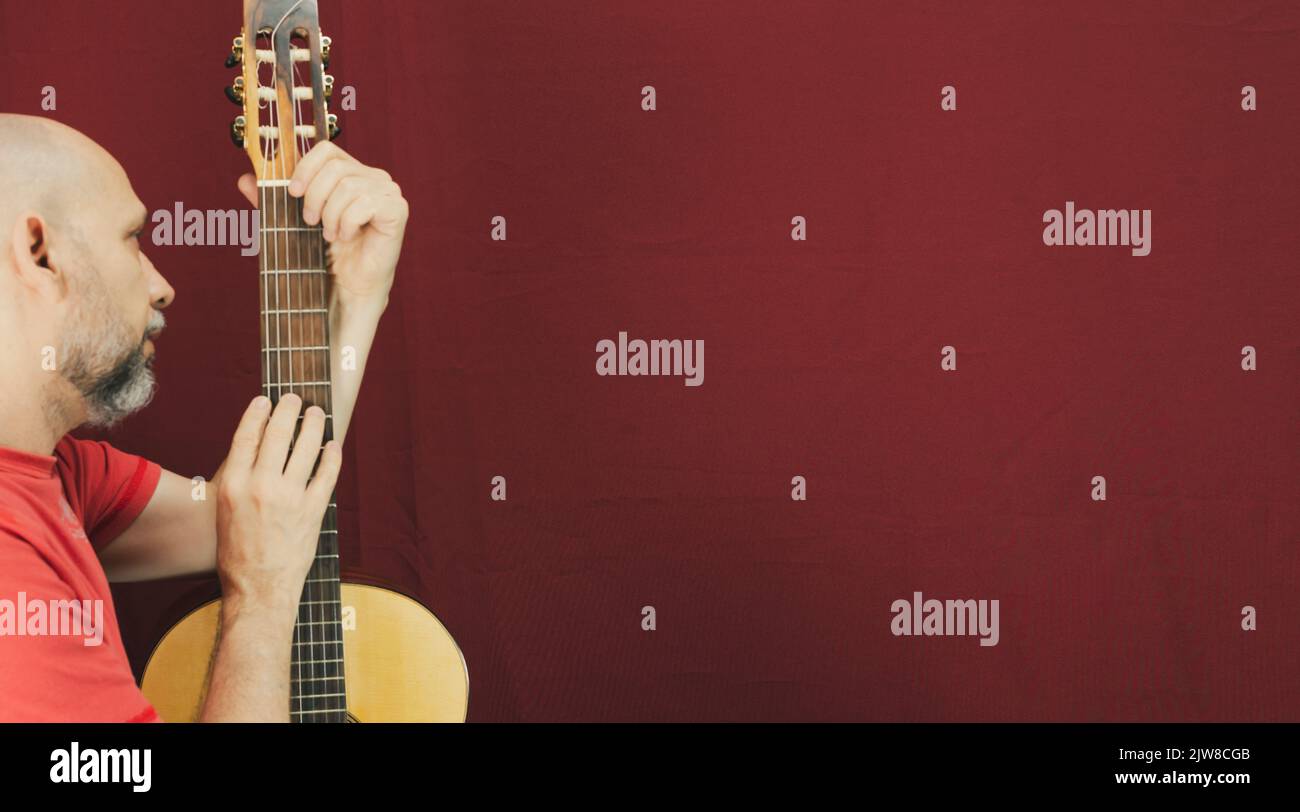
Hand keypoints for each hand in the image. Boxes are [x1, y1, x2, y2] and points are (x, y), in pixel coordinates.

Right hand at [215, 394, 341, 612]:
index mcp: (234, 485)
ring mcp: (289, 497)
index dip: (257, 413)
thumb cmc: (238, 552)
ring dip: (313, 424)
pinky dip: (332, 456)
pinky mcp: (313, 510)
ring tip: (316, 413)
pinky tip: (332, 445)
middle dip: (288, 410)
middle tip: (294, 399)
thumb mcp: (225, 511)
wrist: (259, 588)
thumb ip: (239, 479)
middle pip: (277, 434)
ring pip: (306, 448)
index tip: (265, 400)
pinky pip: (327, 474)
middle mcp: (261, 486)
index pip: (246, 436)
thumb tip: (256, 448)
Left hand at [238, 142, 407, 302]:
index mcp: (353, 172)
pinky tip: (347, 236)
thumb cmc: (329, 252)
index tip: (292, 192)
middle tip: (310, 222)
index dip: (305, 166)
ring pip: (348, 186)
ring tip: (330, 234)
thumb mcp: (293, 220)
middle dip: (315, 197)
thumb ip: (272, 199)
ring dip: (331, 215)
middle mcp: (374, 177)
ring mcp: (389, 192)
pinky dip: (348, 223)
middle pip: (336, 167)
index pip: (327, 149)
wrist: (349, 286)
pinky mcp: (397, 210)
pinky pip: (365, 203)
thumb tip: (244, 179)